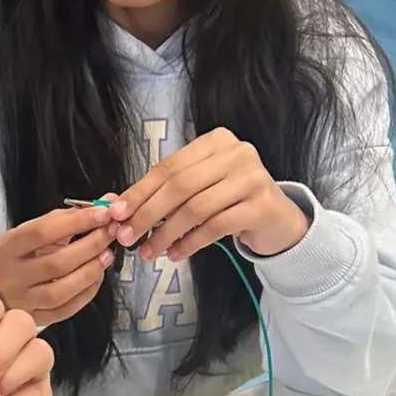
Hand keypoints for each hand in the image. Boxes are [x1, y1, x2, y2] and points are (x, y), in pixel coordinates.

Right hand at [0, 203, 119, 328]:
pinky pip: (65, 310)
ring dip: (90, 271)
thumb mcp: (32, 231)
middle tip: (110, 233)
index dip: (76, 222)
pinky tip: (96, 277)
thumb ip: (67, 218)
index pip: (43, 232)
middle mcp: (13, 276)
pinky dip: (87, 293)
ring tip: (106, 255)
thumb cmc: (20, 255)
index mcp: (9, 248)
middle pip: (56, 263)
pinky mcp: (34, 318)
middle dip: (90, 246)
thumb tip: (107, 204)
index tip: (103, 213)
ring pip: (61, 290)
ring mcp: (23, 301)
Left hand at [108, 128, 309, 262]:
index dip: (140, 191)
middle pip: (180, 186)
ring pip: (196, 208)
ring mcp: (252, 178)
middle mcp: (236, 153)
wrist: (278, 220)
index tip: (116, 213)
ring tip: (148, 252)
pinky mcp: (262, 205)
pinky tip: (175, 254)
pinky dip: (190, 243)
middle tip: (127, 237)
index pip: (169, 167)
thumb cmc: (232, 201)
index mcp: (215, 141)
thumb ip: (168, 192)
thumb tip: (121, 209)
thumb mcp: (201, 187)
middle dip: (148, 214)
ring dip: (166, 233)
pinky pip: (216, 227)